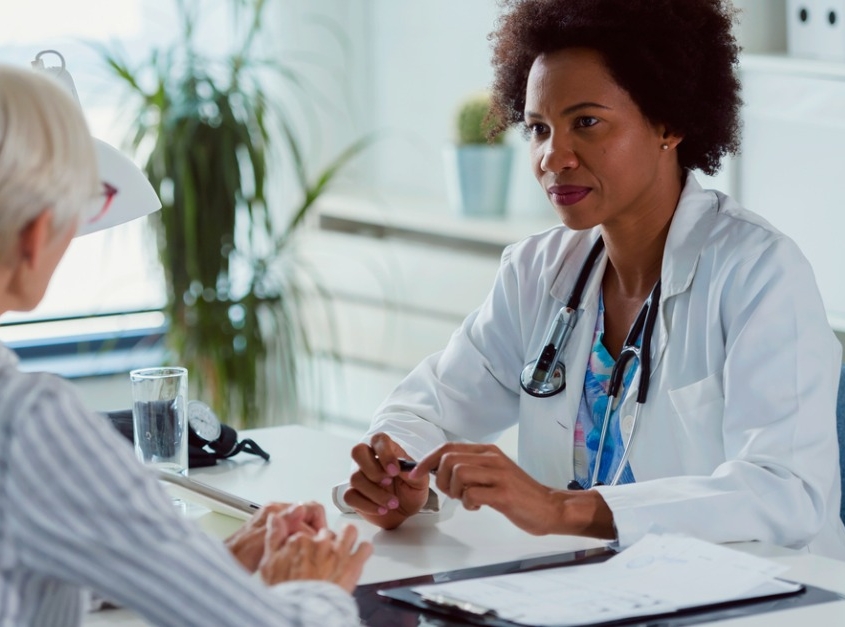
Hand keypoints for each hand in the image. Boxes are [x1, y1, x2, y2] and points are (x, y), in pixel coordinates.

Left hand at [226, 501, 326, 572]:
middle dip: (315, 533)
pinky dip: (300, 545)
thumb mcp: (264, 537)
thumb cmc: (240, 554)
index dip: (319, 525)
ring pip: (304, 527)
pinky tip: (296, 556)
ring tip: (307, 553)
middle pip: (309, 517)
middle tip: (317, 548)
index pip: (310, 508)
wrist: (228, 564)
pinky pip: (296, 536)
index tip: (321, 539)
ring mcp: (277, 524)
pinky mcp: (276, 535)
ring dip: (308, 540)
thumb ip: (283, 522)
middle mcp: (277, 513)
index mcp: (276, 510)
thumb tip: (300, 508)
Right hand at [259, 523, 372, 592]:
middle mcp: (320, 542)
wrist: (302, 611)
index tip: (307, 552)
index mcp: (300, 540)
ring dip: (348, 537)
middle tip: (324, 557)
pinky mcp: (353, 564)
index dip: (308, 543)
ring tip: (346, 546)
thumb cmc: (285, 592)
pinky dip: (363, 551)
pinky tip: (359, 555)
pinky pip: (365, 548)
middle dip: (327, 543)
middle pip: (327, 533)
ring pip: (349, 532)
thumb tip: (275, 517)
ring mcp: (338, 552)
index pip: (307, 532)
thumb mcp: (268, 563)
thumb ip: (273, 537)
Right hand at [343, 433, 429, 528]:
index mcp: (387, 452)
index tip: (395, 471)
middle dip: (373, 469)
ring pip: (355, 478)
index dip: (384, 453)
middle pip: (358, 451)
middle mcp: (370, 461)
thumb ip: (413, 472)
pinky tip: (381, 510)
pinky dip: (367, 505)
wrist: (405, 513)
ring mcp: (359, 477)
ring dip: (376, 494)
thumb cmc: (412, 492)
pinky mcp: (353, 494)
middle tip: (388, 482)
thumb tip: (403, 467)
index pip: (379, 440)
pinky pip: (350, 496)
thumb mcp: (420, 482)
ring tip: (393, 503)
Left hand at [410, 442, 614, 537]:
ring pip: (458, 474)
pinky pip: (471, 494)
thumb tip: (439, 470)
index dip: (427, 460)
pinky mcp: (503, 493)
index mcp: (487, 452)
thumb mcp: (493, 474)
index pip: (448, 447)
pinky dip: (467, 503)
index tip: (415, 474)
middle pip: (449, 459)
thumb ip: (471, 469)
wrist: (550, 507)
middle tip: (452, 494)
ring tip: (467, 500)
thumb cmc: (519, 494)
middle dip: (441, 480)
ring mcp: (498, 475)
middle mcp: (492, 458)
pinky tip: (478, 507)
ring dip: (454, 492)